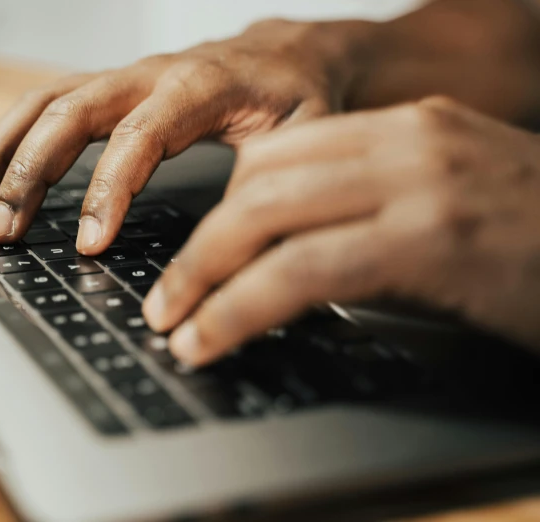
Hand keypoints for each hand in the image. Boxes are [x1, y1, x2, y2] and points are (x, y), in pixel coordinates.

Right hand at [0, 19, 369, 253]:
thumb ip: (269, 178)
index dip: (107, 191)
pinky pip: (45, 107)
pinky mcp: (110, 92)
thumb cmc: (296, 94)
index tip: (88, 243)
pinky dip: (7, 141)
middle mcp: (149, 76)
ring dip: (2, 153)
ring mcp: (123, 80)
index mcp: (198, 87)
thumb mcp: (305, 136)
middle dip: (27, 173)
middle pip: (69, 113)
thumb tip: (229, 239)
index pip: (138, 138)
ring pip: (43, 104)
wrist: (288, 54)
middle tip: (3, 230)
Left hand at [143, 97, 539, 365]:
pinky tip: (212, 339)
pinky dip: (241, 308)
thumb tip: (291, 255)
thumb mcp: (453, 210)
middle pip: (262, 182)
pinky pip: (301, 271)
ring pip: (267, 219)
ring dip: (204, 279)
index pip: (284, 153)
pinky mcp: (432, 239)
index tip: (200, 256)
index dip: (227, 208)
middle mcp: (412, 141)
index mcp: (413, 127)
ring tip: (172, 327)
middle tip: (164, 299)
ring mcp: (423, 183)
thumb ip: (375, 215)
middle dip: (200, 247)